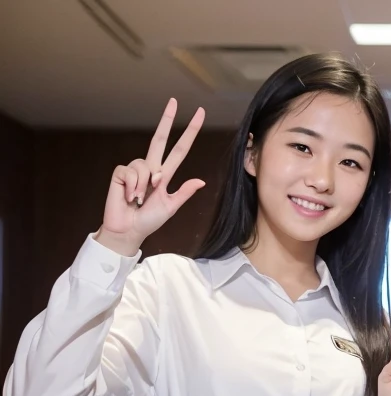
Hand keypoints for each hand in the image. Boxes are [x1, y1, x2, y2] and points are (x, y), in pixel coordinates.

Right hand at [97, 98, 205, 255]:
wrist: (129, 230)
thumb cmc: (149, 220)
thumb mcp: (170, 207)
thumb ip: (184, 193)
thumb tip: (201, 181)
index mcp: (166, 174)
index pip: (180, 149)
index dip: (189, 133)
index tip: (199, 116)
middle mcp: (151, 168)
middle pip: (159, 139)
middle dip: (166, 119)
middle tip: (174, 101)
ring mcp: (135, 170)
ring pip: (145, 165)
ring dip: (144, 186)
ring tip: (139, 200)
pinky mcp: (121, 173)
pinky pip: (130, 172)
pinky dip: (132, 187)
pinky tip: (129, 196)